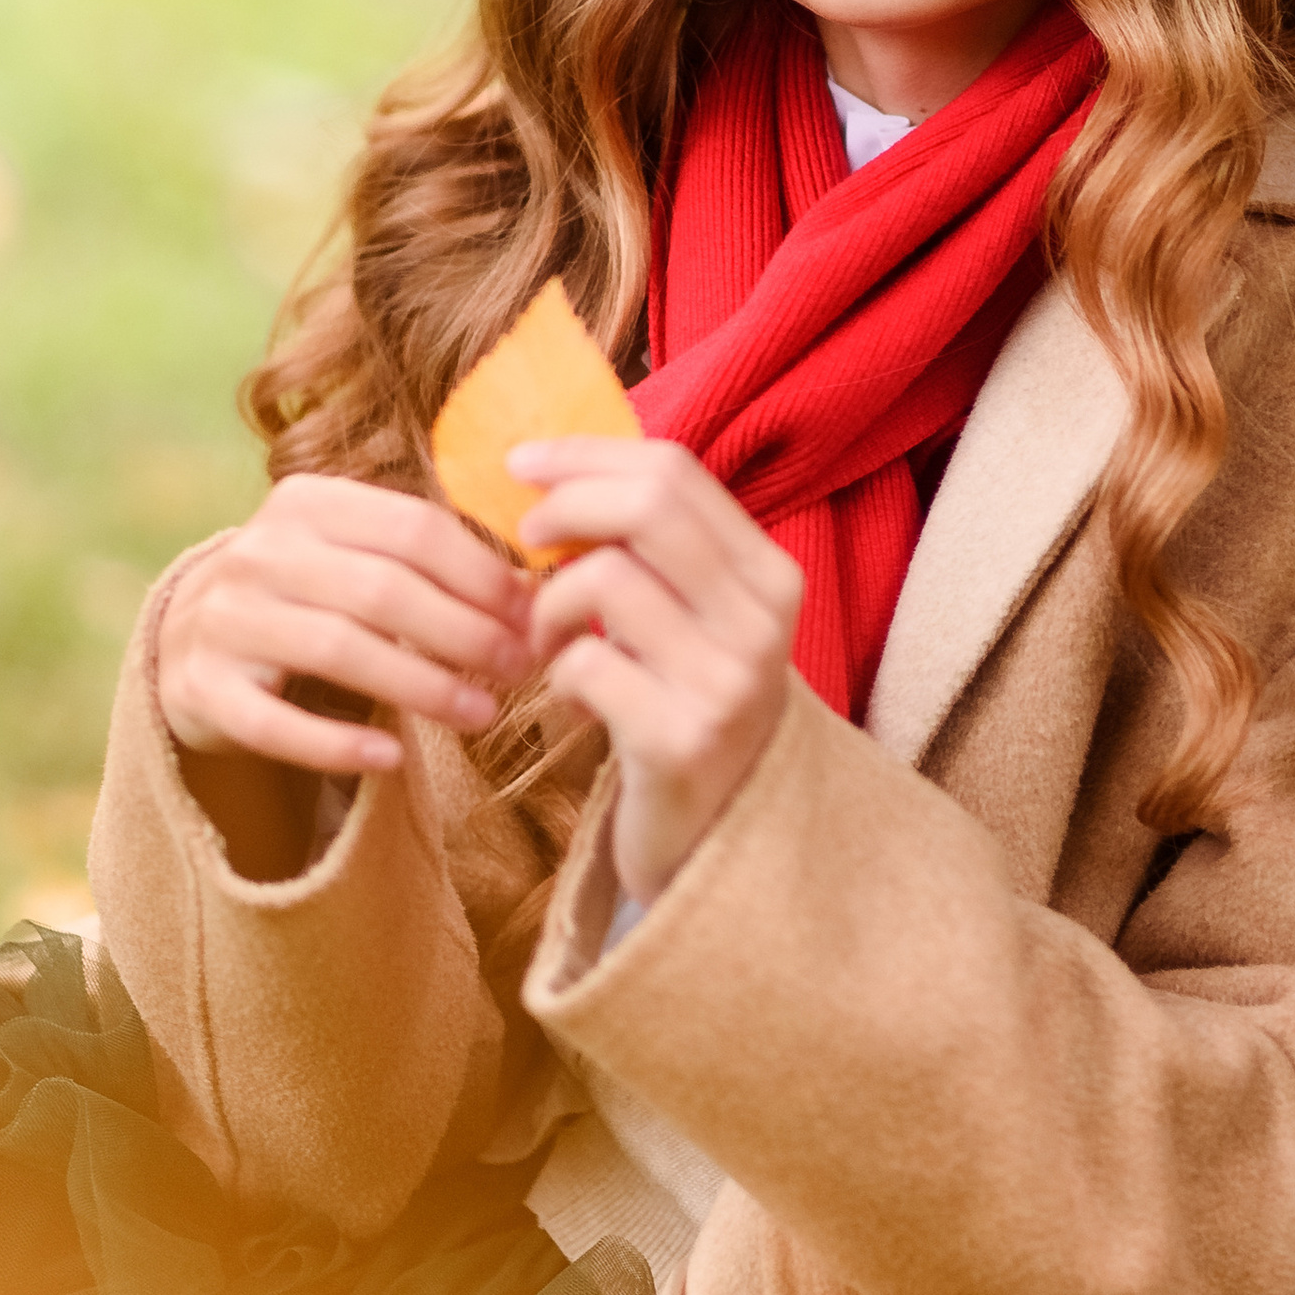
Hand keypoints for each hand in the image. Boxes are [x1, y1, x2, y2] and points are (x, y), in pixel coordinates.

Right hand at [157, 473, 531, 778]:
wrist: (188, 637)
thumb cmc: (305, 594)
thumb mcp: (351, 553)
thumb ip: (426, 561)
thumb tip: (535, 592)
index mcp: (306, 503)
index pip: (414, 530)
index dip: (483, 576)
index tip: (533, 618)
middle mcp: (259, 552)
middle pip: (384, 591)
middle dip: (467, 634)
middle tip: (520, 670)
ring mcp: (224, 619)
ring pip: (338, 651)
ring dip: (422, 687)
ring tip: (483, 715)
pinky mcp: (200, 688)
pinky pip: (274, 723)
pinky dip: (336, 744)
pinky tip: (392, 757)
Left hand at [515, 439, 801, 903]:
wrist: (721, 838)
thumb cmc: (689, 706)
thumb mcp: (700, 619)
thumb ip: (657, 548)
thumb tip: (557, 461)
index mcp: (772, 575)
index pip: (675, 473)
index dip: (586, 456)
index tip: (523, 465)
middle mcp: (763, 622)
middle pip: (645, 509)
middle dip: (562, 510)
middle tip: (525, 541)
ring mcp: (726, 683)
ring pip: (604, 581)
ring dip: (548, 605)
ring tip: (549, 640)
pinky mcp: (678, 740)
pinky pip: (583, 665)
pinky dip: (556, 676)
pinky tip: (573, 702)